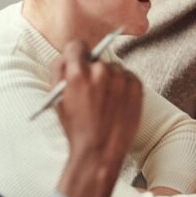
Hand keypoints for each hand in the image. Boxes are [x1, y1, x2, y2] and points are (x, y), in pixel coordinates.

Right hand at [52, 41, 143, 196]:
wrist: (100, 150)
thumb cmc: (76, 127)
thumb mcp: (58, 99)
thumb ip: (59, 72)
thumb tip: (67, 55)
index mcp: (77, 73)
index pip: (77, 46)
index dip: (76, 55)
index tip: (78, 62)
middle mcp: (101, 71)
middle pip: (97, 59)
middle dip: (93, 70)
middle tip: (92, 89)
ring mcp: (121, 78)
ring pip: (114, 68)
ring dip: (110, 78)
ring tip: (106, 101)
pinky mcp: (137, 86)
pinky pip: (128, 77)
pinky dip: (123, 86)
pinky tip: (117, 103)